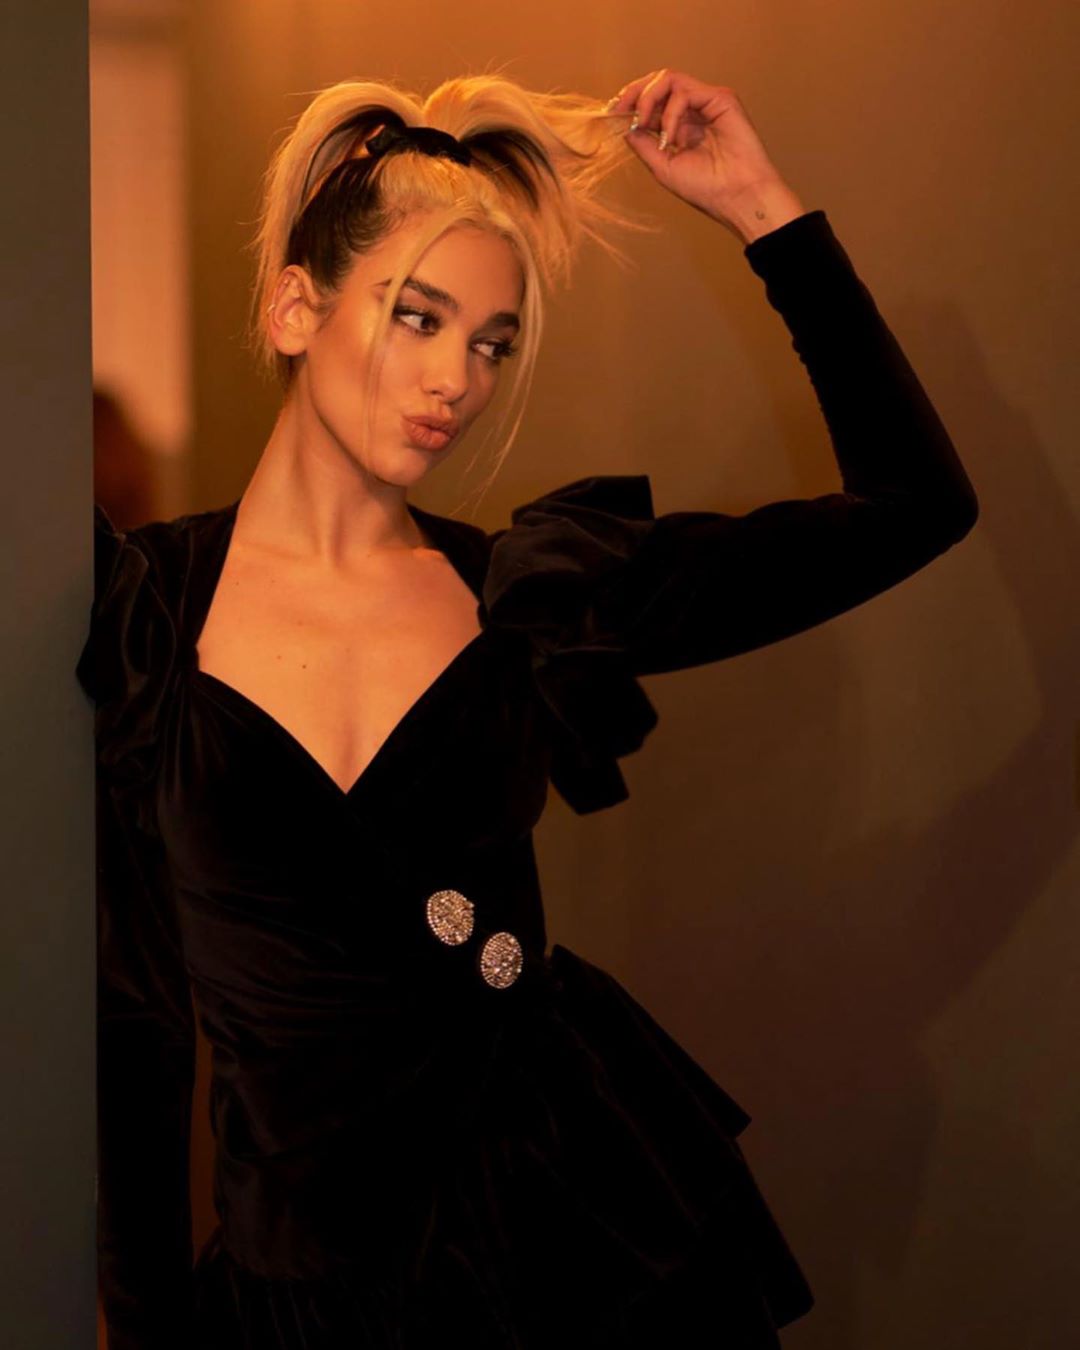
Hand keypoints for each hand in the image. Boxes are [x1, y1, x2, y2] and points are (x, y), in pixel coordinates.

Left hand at [605, 70, 806, 242]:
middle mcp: (693, 111)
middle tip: (618, 108)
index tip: (610, 113)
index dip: (629, 103)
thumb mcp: (663, 166)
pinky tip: (670, 136)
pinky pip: (684, 90)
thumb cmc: (708, 189)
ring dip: (648, 99)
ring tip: (643, 124)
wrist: (738, 197)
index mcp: (680, 126)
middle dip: (633, 92)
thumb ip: (643, 144)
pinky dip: (670, 112)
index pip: (651, 102)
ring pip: (668, 79)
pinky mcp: (720, 98)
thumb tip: (622, 125)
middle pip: (657, 82)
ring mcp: (706, 102)